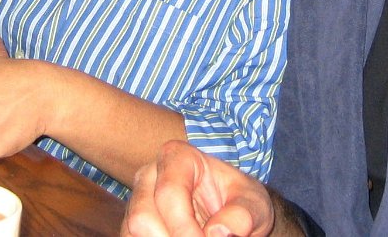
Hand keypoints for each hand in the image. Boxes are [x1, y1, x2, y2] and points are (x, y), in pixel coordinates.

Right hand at [122, 140, 276, 236]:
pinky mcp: (134, 227)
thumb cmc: (241, 202)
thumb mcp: (254, 203)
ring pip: (132, 233)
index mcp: (177, 157)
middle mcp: (149, 176)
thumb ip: (243, 214)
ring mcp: (138, 202)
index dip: (185, 228)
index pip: (169, 193)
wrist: (233, 215)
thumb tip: (218, 233)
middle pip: (142, 218)